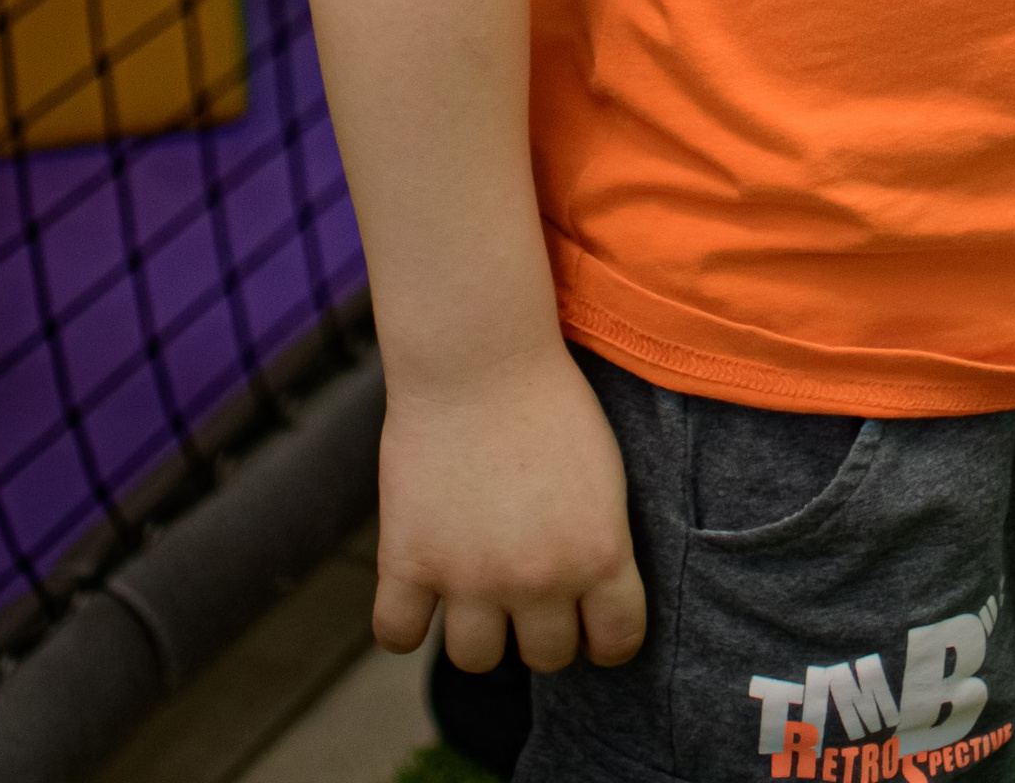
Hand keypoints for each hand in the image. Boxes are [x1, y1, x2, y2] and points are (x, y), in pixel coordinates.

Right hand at [375, 340, 644, 675]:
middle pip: (545, 658)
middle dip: (539, 628)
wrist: (480, 354)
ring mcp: (470, 576)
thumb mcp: (604, 477)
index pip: (617, 644)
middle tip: (526, 590)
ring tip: (476, 590)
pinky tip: (418, 591)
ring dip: (479, 631)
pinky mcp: (409, 561)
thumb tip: (588, 606)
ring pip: (477, 659)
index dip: (604, 638)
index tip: (590, 624)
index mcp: (600, 553)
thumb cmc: (549, 401)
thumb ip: (597, 547)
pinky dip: (404, 623)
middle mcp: (538, 578)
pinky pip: (397, 635)